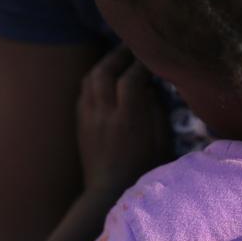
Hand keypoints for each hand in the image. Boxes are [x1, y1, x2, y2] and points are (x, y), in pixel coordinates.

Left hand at [76, 46, 171, 190]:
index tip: (152, 54)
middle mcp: (104, 115)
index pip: (131, 79)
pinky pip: (83, 92)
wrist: (108, 194)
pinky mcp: (81, 124)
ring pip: (90, 79)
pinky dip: (94, 79)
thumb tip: (151, 88)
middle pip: (104, 71)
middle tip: (132, 45)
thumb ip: (156, 112)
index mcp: (128, 120)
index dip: (142, 63)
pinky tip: (104, 79)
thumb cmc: (143, 172)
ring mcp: (88, 118)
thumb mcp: (160, 143)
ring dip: (103, 64)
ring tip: (117, 58)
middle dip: (118, 54)